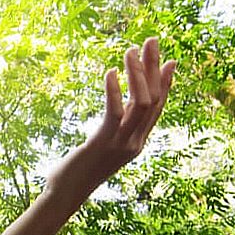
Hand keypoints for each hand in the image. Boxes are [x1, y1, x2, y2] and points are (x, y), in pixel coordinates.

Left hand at [84, 36, 176, 172]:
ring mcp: (121, 144)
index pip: (159, 108)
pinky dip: (114, 90)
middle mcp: (135, 142)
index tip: (169, 60)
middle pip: (153, 99)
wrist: (65, 194)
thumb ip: (115, 127)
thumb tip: (120, 109)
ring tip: (129, 51)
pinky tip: (109, 72)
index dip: (165, 83)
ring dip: (137, 74)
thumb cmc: (80, 169)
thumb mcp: (104, 144)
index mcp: (138, 142)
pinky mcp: (103, 143)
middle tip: (151, 41)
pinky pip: (115, 112)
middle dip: (153, 68)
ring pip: (141, 103)